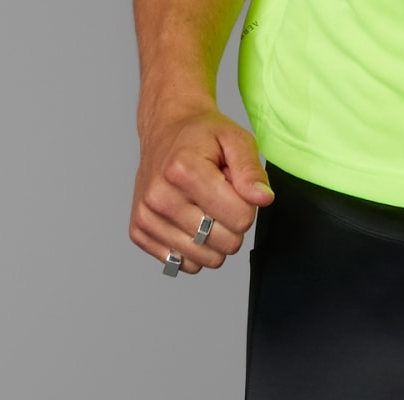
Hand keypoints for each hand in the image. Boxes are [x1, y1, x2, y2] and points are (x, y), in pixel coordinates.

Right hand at [130, 105, 273, 273]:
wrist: (164, 131)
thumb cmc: (201, 137)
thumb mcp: (235, 140)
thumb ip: (251, 170)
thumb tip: (263, 198)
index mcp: (183, 170)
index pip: (241, 219)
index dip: (245, 205)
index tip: (231, 186)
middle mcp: (160, 196)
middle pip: (227, 243)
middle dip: (231, 223)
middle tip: (217, 197)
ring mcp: (147, 217)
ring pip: (208, 259)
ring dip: (213, 238)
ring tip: (201, 206)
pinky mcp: (140, 233)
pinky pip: (186, 265)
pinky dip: (193, 249)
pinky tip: (186, 221)